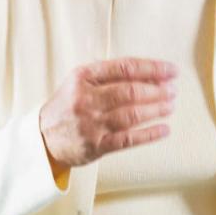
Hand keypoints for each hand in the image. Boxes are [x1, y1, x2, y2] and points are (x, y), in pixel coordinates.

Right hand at [39, 57, 177, 170]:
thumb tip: (150, 72)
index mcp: (83, 77)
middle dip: (157, 89)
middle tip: (173, 90)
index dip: (152, 68)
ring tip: (171, 106)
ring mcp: (91, 124)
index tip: (171, 70)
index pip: (124, 68)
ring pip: (131, 114)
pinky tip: (164, 129)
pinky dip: (149, 134)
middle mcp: (86, 99)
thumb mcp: (79, 83)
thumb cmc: (67, 107)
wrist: (42, 139)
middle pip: (130, 91)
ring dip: (156, 109)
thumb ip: (107, 75)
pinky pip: (128, 139)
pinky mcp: (96, 146)